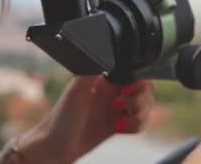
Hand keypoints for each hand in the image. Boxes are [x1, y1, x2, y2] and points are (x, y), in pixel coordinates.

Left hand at [18, 76, 154, 162]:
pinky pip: (140, 122)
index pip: (133, 70)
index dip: (137, 81)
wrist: (55, 148)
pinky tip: (120, 129)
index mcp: (104, 76)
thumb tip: (109, 52)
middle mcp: (113, 90)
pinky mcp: (119, 123)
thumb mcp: (77, 88)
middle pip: (145, 88)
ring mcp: (117, 107)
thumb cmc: (60, 118)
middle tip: (121, 106)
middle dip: (139, 99)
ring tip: (120, 121)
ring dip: (139, 115)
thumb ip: (95, 68)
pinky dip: (136, 126)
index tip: (127, 90)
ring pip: (145, 106)